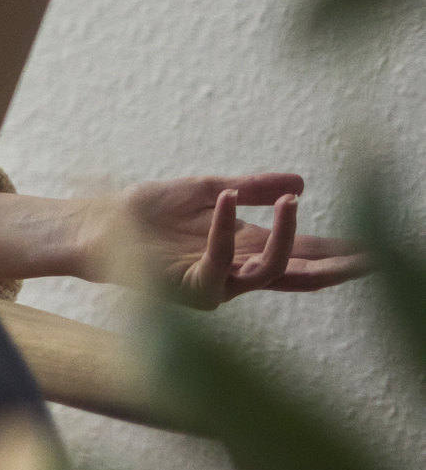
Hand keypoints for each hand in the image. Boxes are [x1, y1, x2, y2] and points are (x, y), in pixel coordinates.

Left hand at [95, 172, 369, 308]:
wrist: (97, 225)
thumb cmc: (147, 212)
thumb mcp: (206, 190)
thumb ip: (248, 188)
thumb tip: (300, 182)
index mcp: (243, 249)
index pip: (300, 254)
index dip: (335, 250)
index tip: (372, 246)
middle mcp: (237, 272)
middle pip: (298, 275)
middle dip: (335, 267)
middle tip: (372, 257)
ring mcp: (217, 283)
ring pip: (268, 272)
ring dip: (285, 238)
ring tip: (290, 205)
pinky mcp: (190, 286)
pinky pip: (218, 261)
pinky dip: (223, 228)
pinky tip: (226, 199)